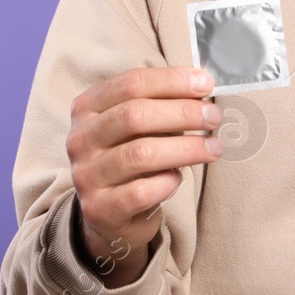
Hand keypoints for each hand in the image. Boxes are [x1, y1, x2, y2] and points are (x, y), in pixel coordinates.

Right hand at [66, 66, 223, 286]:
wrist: (111, 213)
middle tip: (213, 116)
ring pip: (140, 154)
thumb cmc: (133, 156)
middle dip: (182, 113)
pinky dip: (167, 182)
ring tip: (213, 147)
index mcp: (87, 108)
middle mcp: (80, 139)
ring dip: (185, 148)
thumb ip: (163, 103)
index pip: (130, 83)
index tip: (206, 83)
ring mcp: (87, 175)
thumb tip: (203, 85)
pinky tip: (178, 177)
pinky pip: (141, 192)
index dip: (172, 81)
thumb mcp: (139, 125)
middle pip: (134, 115)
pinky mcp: (100, 208)